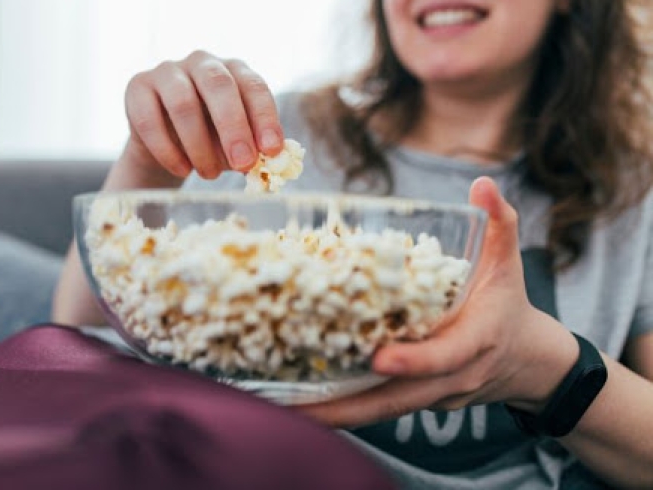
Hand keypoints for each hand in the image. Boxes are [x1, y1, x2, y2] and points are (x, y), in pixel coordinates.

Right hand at [123, 50, 283, 180]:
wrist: (166, 147)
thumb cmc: (210, 141)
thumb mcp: (234, 145)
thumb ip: (250, 149)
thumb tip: (264, 164)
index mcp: (234, 70)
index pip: (254, 87)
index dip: (264, 118)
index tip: (272, 150)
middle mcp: (202, 63)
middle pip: (219, 85)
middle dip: (234, 127)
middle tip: (243, 163)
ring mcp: (167, 71)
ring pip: (183, 103)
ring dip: (199, 146)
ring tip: (210, 174)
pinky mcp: (137, 88)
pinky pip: (149, 120)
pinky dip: (168, 151)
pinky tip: (182, 170)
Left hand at [297, 177, 578, 427]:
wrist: (526, 361)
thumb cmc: (508, 306)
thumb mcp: (509, 263)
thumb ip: (499, 223)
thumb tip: (483, 184)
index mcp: (475, 342)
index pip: (445, 357)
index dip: (414, 360)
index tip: (378, 358)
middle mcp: (450, 378)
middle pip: (397, 399)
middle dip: (348, 407)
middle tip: (298, 407)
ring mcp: (432, 396)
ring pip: (380, 410)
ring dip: (335, 414)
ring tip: (286, 410)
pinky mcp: (417, 401)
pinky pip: (378, 406)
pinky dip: (344, 408)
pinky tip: (304, 404)